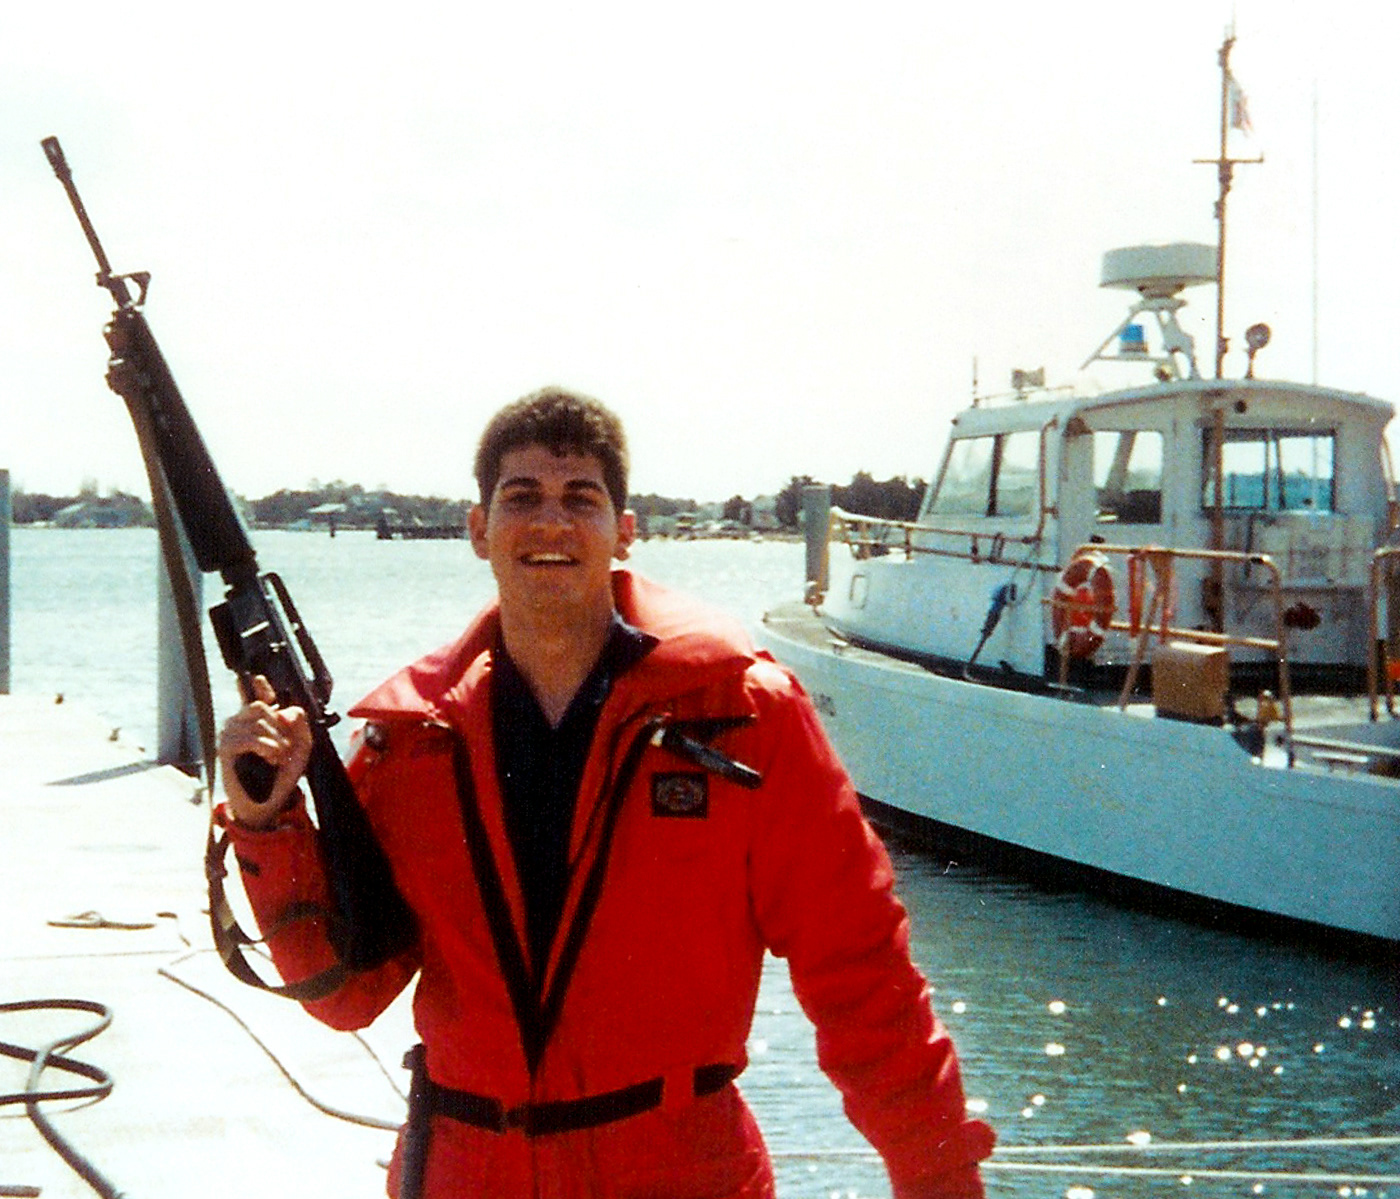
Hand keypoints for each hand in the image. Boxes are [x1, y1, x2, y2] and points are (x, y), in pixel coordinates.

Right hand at [218, 675, 312, 827]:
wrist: (269, 800)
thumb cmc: (283, 772)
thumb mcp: (301, 745)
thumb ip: (299, 723)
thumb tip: (287, 711)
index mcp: (257, 719)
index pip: (254, 693)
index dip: (259, 686)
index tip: (258, 680)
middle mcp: (240, 722)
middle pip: (261, 706)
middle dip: (280, 728)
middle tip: (284, 748)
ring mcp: (230, 734)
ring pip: (258, 722)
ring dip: (276, 741)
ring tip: (277, 757)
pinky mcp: (226, 748)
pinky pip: (252, 738)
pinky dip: (267, 748)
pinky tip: (270, 758)